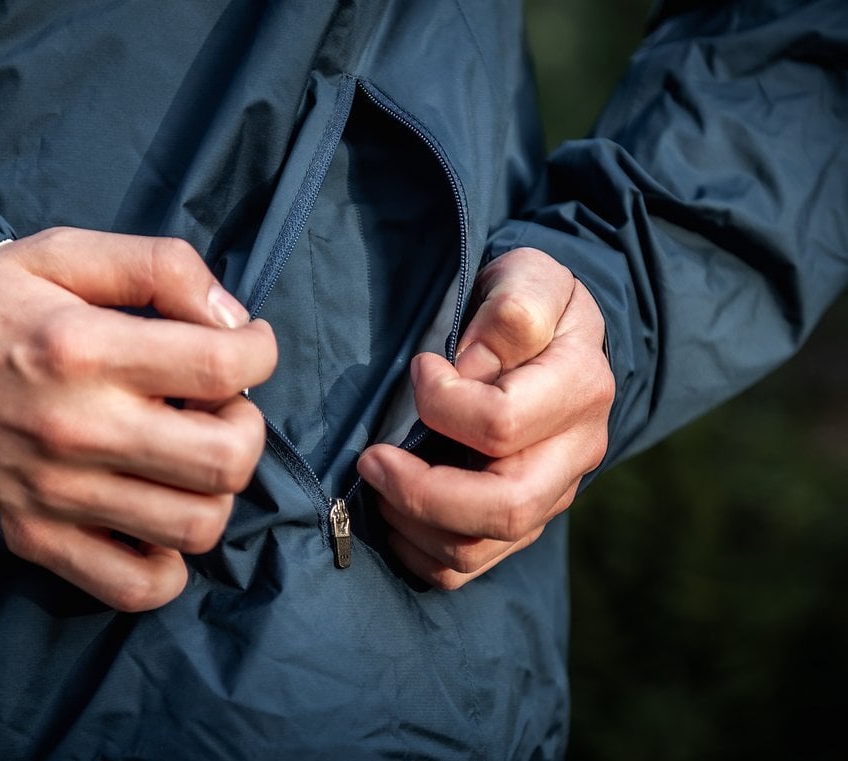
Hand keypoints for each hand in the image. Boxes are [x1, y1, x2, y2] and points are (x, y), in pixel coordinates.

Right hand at [0, 228, 276, 610]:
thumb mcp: (62, 254)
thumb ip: (158, 266)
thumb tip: (232, 318)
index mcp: (84, 349)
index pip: (223, 367)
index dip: (259, 352)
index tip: (246, 344)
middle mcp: (77, 430)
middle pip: (227, 459)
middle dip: (246, 426)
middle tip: (217, 405)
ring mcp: (59, 497)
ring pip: (197, 526)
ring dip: (214, 490)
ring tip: (186, 455)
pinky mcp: (38, 542)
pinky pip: (137, 587)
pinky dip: (167, 563)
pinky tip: (156, 515)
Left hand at [357, 247, 612, 588]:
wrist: (551, 335)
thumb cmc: (528, 300)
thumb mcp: (527, 276)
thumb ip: (511, 312)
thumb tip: (468, 368)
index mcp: (581, 387)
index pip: (503, 423)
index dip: (442, 402)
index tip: (419, 368)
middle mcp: (575, 452)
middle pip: (504, 507)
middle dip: (422, 492)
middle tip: (370, 458)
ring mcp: (549, 495)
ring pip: (480, 548)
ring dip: (411, 522)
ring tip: (375, 480)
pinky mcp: (520, 523)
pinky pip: (465, 567)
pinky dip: (417, 551)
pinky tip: (391, 511)